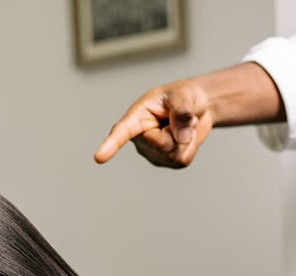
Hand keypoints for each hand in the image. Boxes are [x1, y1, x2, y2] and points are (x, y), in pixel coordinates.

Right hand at [94, 79, 212, 168]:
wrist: (196, 106)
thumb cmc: (184, 95)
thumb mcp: (184, 94)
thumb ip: (182, 112)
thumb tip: (181, 138)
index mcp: (137, 117)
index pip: (122, 132)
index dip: (110, 145)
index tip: (99, 157)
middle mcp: (140, 137)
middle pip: (162, 146)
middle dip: (179, 131)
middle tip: (180, 117)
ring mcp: (153, 152)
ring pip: (175, 155)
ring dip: (187, 139)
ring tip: (182, 125)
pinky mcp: (167, 161)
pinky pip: (183, 161)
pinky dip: (191, 147)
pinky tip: (186, 137)